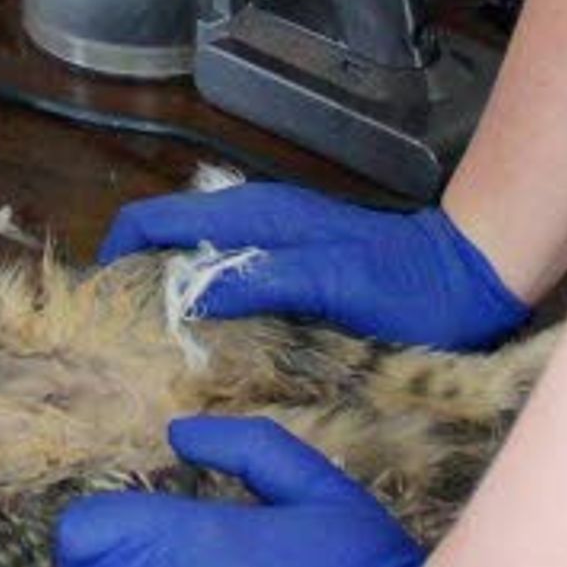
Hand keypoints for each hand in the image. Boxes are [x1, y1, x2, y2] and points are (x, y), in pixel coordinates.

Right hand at [94, 184, 529, 349]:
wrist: (469, 277)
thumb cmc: (406, 286)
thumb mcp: (335, 285)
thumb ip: (265, 280)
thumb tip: (189, 292)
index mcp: (253, 218)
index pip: (154, 220)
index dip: (115, 257)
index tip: (96, 310)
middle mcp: (252, 221)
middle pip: (163, 238)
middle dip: (130, 279)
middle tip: (117, 342)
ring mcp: (270, 242)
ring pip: (191, 258)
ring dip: (164, 293)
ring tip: (149, 349)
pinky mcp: (288, 265)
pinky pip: (222, 277)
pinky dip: (200, 301)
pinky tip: (202, 343)